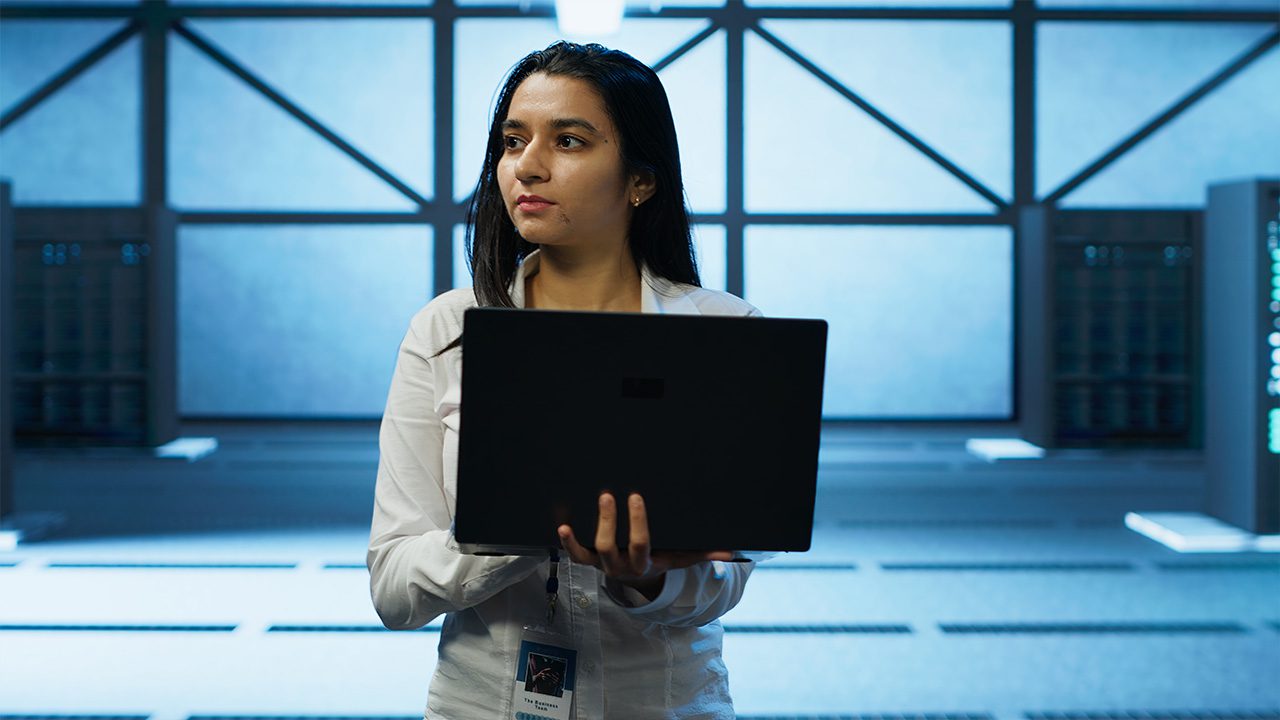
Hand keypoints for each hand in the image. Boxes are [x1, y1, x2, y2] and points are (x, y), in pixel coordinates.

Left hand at [558, 492, 732, 600]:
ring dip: (579, 537)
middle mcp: (620, 565)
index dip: (636, 523)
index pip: (640, 544)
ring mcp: (602, 564)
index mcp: (644, 563)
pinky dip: (567, 543)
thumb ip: (703, 553)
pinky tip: (561, 525)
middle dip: (608, 522)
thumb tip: (729, 553)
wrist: (640, 579)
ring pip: (588, 554)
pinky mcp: (590, 560)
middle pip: (610, 547)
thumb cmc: (662, 558)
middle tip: (607, 495)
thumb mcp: (682, 557)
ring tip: (572, 517)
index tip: (636, 497)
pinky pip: (575, 555)